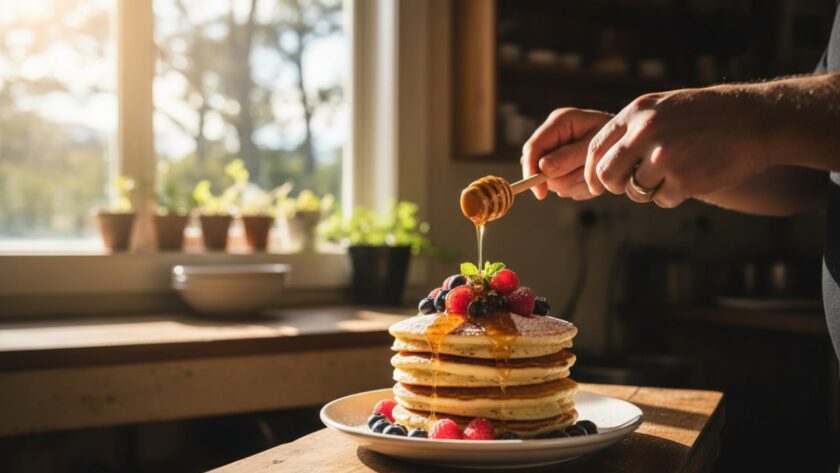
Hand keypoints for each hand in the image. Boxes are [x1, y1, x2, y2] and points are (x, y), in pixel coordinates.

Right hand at [521, 108, 612, 199]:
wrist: (633, 146)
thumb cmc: (618, 140)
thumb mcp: (596, 146)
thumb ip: (570, 156)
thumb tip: (543, 167)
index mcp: (560, 122)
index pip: (533, 148)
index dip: (531, 171)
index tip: (540, 194)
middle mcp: (554, 136)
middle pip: (539, 167)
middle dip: (561, 179)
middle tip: (586, 178)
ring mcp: (557, 152)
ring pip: (552, 181)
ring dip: (574, 184)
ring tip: (594, 176)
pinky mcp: (562, 167)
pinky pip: (563, 186)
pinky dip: (578, 188)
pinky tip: (591, 179)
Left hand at [584, 87, 769, 206]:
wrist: (755, 120)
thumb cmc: (708, 115)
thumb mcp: (664, 107)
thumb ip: (633, 129)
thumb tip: (601, 162)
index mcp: (636, 112)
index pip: (595, 148)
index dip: (592, 171)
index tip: (595, 185)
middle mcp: (644, 132)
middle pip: (607, 174)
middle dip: (615, 186)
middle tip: (630, 186)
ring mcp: (663, 156)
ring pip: (635, 191)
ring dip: (650, 190)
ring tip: (674, 173)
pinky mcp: (683, 179)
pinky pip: (661, 200)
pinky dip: (672, 196)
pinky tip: (691, 178)